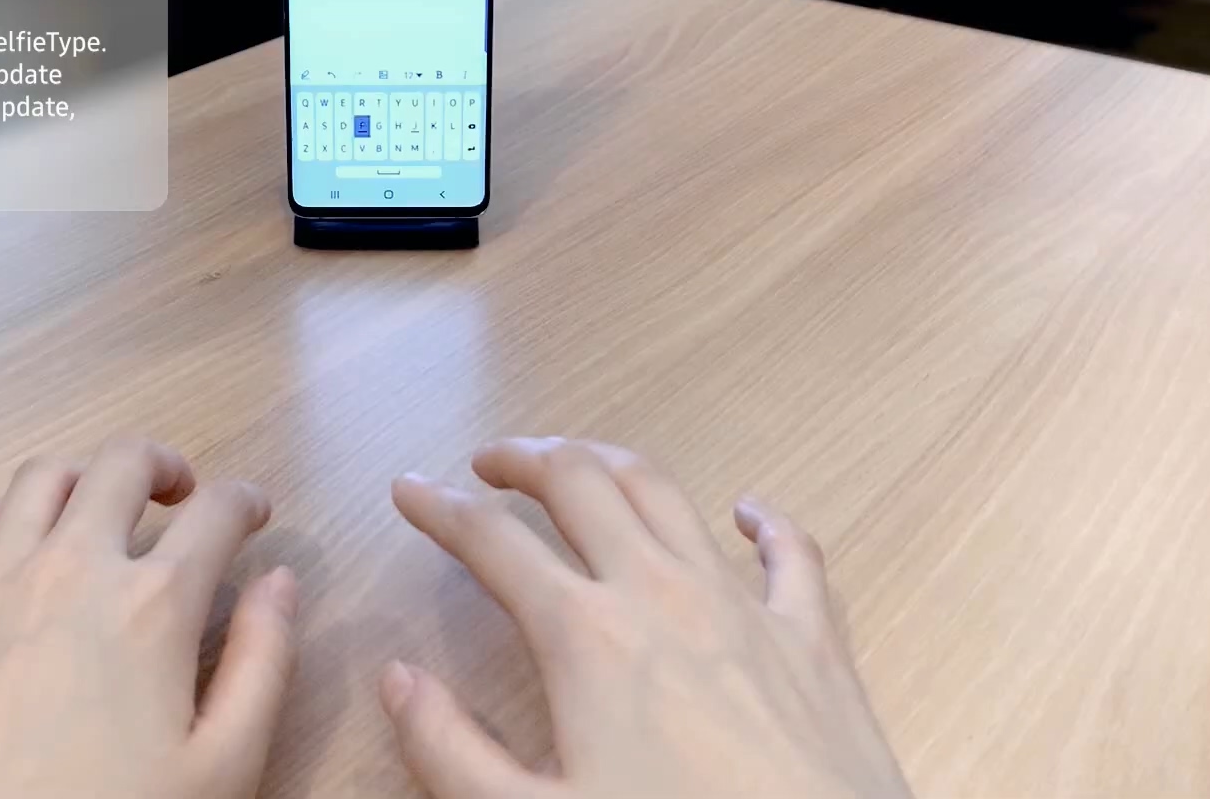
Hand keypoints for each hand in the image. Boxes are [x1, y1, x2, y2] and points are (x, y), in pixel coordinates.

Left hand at [0, 439, 296, 798]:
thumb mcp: (222, 770)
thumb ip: (262, 664)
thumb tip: (280, 584)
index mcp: (153, 606)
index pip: (217, 514)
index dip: (244, 502)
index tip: (251, 514)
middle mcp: (69, 571)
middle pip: (122, 467)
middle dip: (162, 467)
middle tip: (179, 494)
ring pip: (36, 482)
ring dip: (78, 478)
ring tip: (96, 505)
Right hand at [382, 437, 910, 798]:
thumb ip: (451, 751)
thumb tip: (398, 680)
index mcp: (585, 637)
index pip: (490, 541)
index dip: (438, 508)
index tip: (408, 490)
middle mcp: (661, 594)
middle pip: (579, 483)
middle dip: (524, 458)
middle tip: (489, 463)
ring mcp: (742, 607)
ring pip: (666, 493)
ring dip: (612, 464)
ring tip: (579, 465)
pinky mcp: (811, 638)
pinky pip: (791, 551)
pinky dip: (764, 521)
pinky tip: (747, 512)